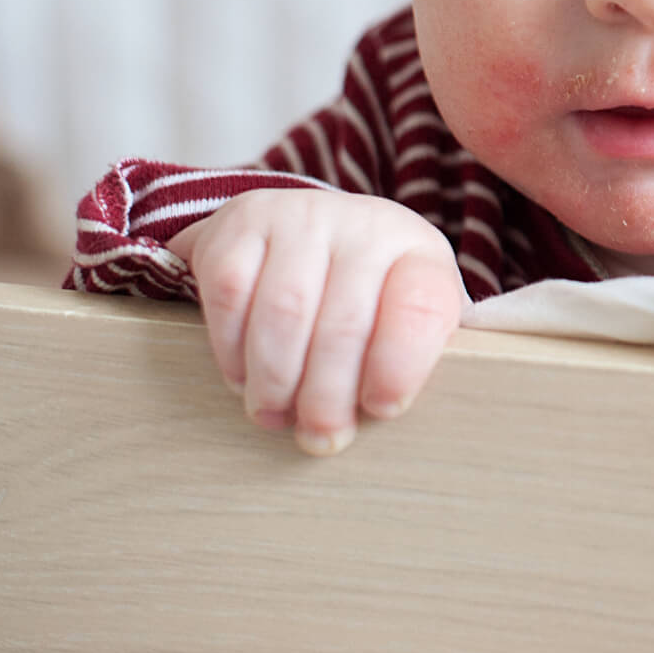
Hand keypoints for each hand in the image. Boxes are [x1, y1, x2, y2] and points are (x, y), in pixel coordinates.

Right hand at [166, 189, 466, 455]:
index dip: (400, 367)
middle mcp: (367, 224)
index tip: (382, 410)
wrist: (308, 231)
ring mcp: (304, 215)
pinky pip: (232, 294)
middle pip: (345, 324)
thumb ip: (407, 363)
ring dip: (275, 380)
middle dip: (327, 396)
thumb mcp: (404, 319)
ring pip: (284, 313)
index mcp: (420, 253)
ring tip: (273, 414)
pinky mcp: (243, 220)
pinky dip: (232, 349)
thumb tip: (392, 427)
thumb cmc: (367, 296)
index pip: (421, 308)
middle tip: (319, 437)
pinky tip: (242, 376)